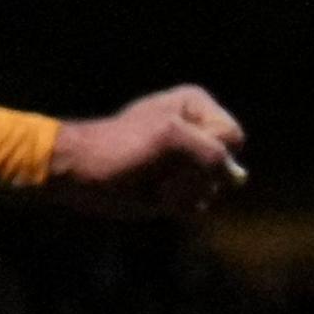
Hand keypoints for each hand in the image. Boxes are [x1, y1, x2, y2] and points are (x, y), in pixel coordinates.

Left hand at [51, 86, 245, 213]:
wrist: (76, 174)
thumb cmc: (117, 149)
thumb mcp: (168, 138)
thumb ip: (210, 152)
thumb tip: (237, 176)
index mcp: (196, 107)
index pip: (231, 138)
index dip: (208, 151)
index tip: (171, 153)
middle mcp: (198, 132)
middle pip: (226, 164)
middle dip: (195, 174)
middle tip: (158, 172)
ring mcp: (188, 161)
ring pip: (214, 187)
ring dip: (183, 192)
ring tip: (152, 183)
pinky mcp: (178, 189)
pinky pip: (199, 204)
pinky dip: (178, 206)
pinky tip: (153, 196)